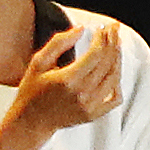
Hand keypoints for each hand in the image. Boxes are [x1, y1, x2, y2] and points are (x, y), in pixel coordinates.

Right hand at [8, 24, 120, 140]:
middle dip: (113, 42)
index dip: (102, 38)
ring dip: (117, 58)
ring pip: (114, 78)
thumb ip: (58, 43)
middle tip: (114, 28)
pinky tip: (114, 70)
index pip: (96, 53)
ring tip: (116, 44)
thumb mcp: (38, 62)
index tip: (101, 27)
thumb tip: (81, 28)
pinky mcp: (93, 114)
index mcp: (68, 79)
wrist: (31, 121)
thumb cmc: (32, 90)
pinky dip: (118, 83)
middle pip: (108, 63)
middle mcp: (82, 93)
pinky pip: (115, 98)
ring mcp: (90, 106)